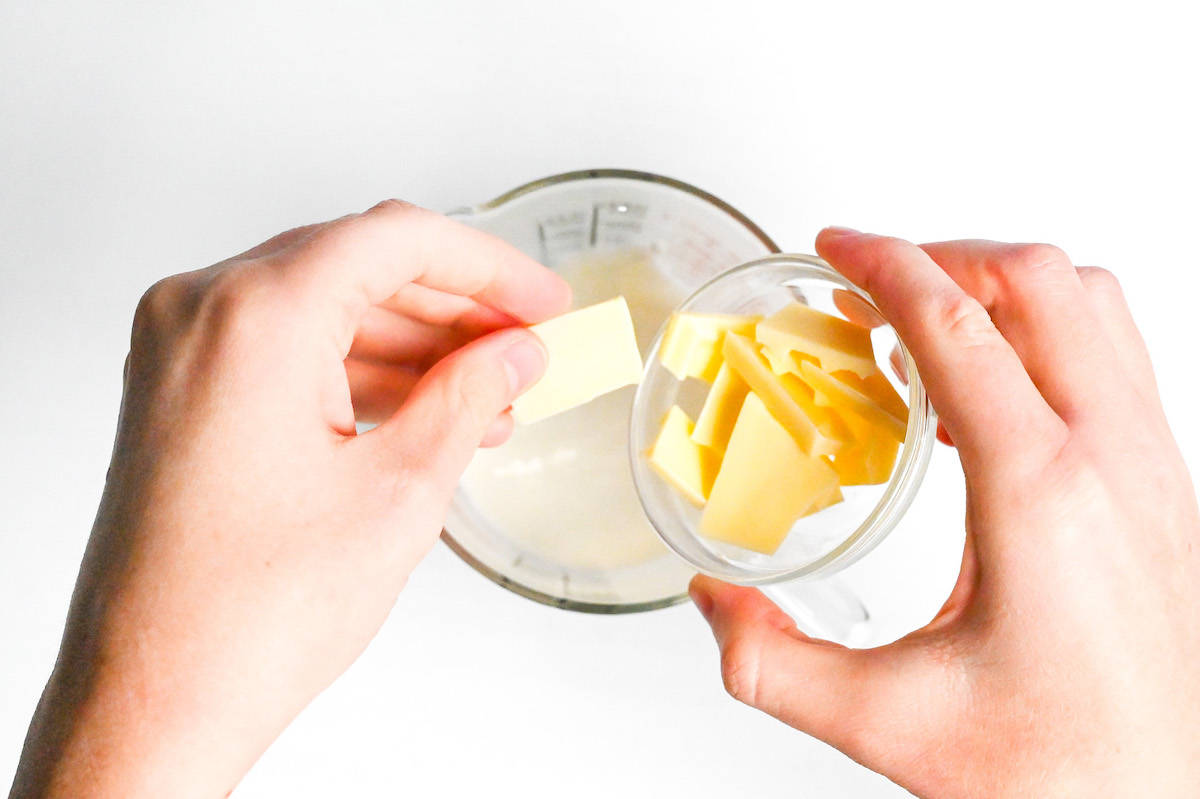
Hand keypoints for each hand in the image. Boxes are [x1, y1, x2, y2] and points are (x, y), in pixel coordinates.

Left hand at [10, 201, 570, 798]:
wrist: (154, 698)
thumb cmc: (246, 616)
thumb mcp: (399, 492)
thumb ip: (468, 396)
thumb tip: (514, 351)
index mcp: (255, 316)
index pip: (396, 239)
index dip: (487, 266)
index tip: (540, 298)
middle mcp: (202, 313)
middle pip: (356, 266)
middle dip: (452, 309)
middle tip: (522, 346)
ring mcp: (180, 352)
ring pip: (322, 309)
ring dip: (410, 346)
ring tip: (486, 396)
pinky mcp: (178, 394)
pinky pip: (283, 351)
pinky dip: (356, 372)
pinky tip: (421, 413)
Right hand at [690, 229, 1199, 797]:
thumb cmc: (1065, 769)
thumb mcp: (888, 724)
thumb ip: (771, 664)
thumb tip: (712, 602)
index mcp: (1041, 495)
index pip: (959, 328)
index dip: (887, 266)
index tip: (839, 247)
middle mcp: (1113, 461)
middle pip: (1041, 282)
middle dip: (945, 256)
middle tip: (873, 280)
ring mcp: (1152, 467)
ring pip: (1095, 306)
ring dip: (1006, 288)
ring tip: (932, 321)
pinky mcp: (1165, 487)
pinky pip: (1114, 359)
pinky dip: (1047, 337)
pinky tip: (990, 396)